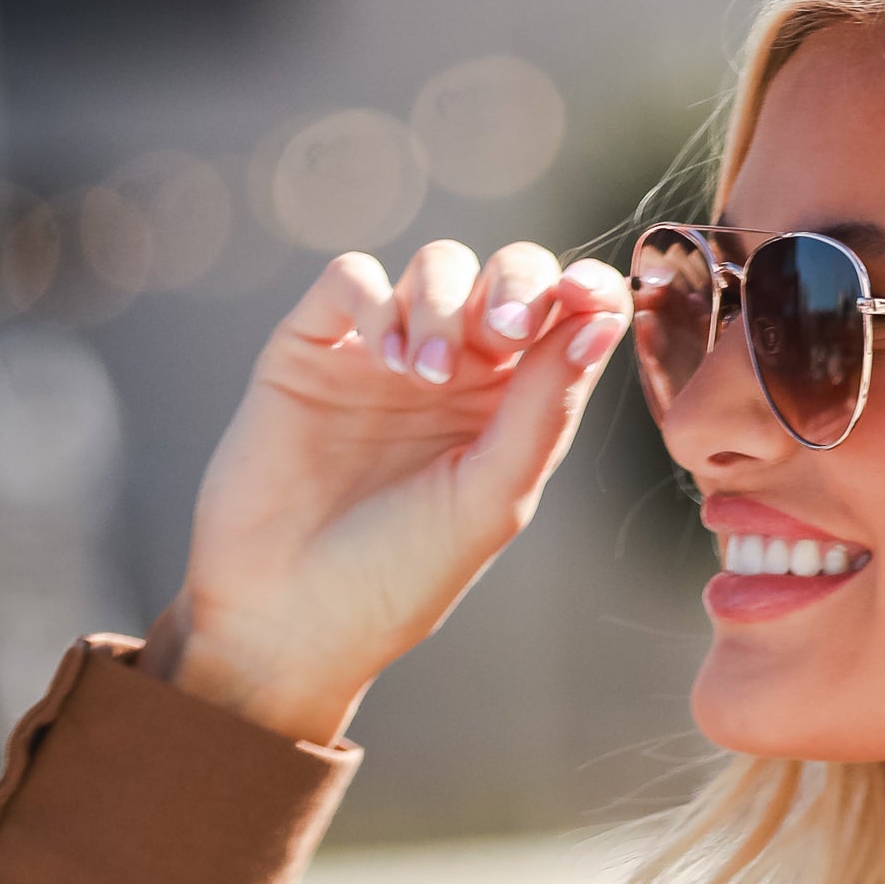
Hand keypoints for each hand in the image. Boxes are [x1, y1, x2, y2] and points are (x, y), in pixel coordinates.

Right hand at [153, 235, 631, 745]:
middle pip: (507, 277)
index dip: (587, 292)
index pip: (565, 323)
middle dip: (516, 284)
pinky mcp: (312, 346)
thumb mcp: (487, 501)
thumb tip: (601, 319)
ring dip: (441, 303)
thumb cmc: (394, 578)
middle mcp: (454, 376)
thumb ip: (542, 411)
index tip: (588, 295)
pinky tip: (380, 356)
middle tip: (504, 331)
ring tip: (423, 375)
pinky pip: (351, 277)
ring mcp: (383, 356)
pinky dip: (373, 298)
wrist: (284, 615)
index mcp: (511, 414)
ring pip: (435, 268)